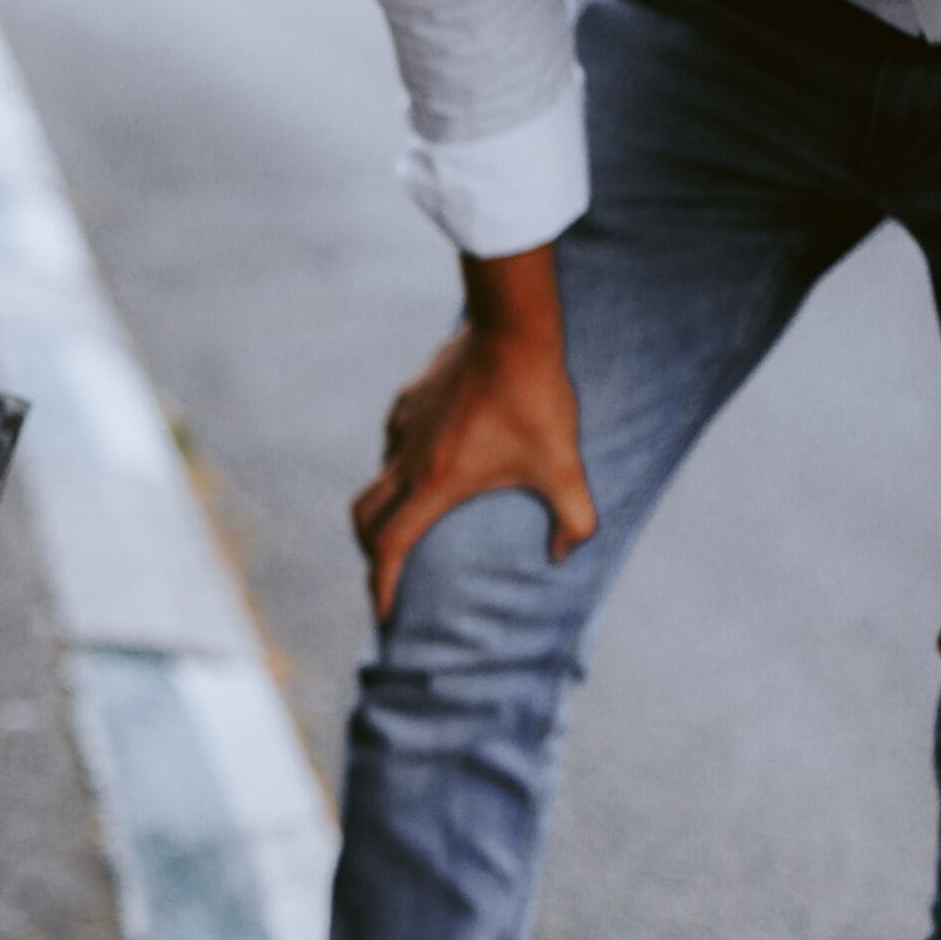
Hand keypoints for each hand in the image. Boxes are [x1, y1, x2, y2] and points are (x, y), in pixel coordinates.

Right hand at [351, 246, 597, 621]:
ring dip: (389, 505)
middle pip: (365, 518)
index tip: (384, 611)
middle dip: (370, 551)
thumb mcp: (565, 465)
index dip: (381, 584)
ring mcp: (403, 426)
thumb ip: (575, 521)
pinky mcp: (408, 400)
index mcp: (435, 485)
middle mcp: (407, 459)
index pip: (389, 547)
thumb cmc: (537, 400)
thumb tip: (564, 555)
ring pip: (379, 477)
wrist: (513, 329)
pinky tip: (434, 460)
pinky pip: (394, 442)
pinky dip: (403, 464)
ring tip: (417, 516)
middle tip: (389, 569)